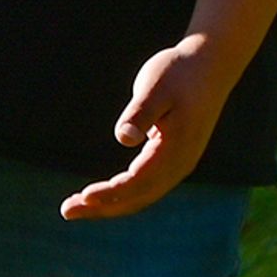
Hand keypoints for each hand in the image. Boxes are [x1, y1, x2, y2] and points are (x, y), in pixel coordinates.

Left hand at [60, 34, 225, 220]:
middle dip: (103, 207)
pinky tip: (102, 194)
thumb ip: (140, 113)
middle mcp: (181, 164)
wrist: (210, 65)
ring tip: (76, 205)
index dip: (111, 192)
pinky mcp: (174, 160)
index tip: (84, 196)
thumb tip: (124, 138)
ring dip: (110, 205)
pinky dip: (123, 194)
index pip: (139, 181)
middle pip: (138, 197)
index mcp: (177, 148)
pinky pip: (147, 187)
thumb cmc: (178, 72)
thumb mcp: (156, 86)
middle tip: (66, 211)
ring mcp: (180, 164)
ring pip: (143, 196)